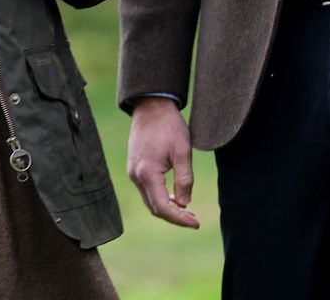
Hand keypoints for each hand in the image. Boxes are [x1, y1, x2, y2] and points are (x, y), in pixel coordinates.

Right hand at [127, 97, 198, 228]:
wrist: (151, 105)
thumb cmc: (169, 125)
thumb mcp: (183, 151)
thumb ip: (184, 179)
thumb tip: (185, 204)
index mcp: (147, 173)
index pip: (162, 208)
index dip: (180, 219)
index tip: (196, 223)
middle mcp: (135, 176)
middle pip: (154, 208)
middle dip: (174, 216)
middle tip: (194, 219)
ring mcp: (132, 172)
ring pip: (149, 200)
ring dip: (167, 208)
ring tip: (187, 210)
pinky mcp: (134, 167)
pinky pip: (146, 190)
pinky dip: (160, 197)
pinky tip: (174, 195)